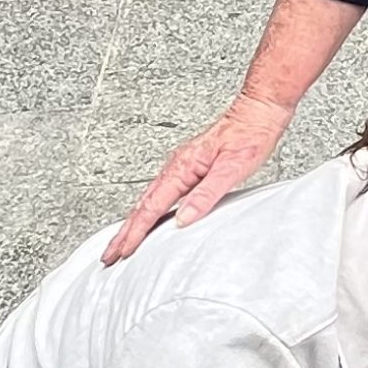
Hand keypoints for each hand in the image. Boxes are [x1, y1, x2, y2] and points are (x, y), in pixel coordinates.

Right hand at [103, 90, 293, 263]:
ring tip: (122, 243)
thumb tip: (183, 219)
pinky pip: (160, 194)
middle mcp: (175, 168)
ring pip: (147, 200)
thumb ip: (206, 195)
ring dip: (133, 223)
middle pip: (141, 206)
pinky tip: (150, 219)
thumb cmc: (249, 137)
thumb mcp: (231, 169)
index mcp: (181, 169)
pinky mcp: (188, 168)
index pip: (151, 208)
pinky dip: (148, 211)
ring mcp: (180, 168)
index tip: (122, 251)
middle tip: (109, 255)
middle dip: (124, 233)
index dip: (135, 233)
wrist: (257, 113)